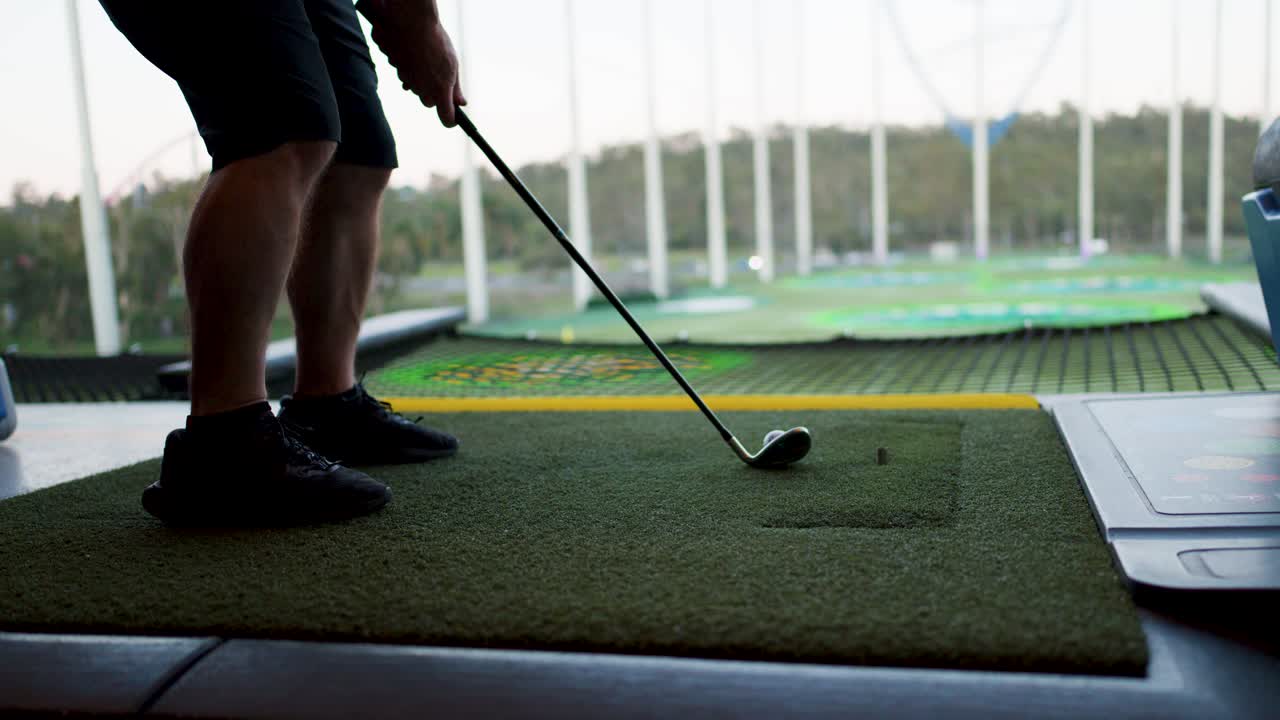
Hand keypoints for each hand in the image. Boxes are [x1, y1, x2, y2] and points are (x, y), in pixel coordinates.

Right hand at [358, 0, 467, 126]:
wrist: (413, 21)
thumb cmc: (437, 42)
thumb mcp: (453, 65)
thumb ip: (455, 87)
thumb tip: (461, 103)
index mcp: (439, 91)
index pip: (446, 118)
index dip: (450, 120)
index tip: (453, 119)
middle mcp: (421, 90)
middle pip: (428, 101)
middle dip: (433, 92)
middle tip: (438, 73)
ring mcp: (405, 78)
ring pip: (414, 86)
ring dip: (419, 77)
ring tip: (425, 57)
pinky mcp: (394, 66)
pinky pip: (402, 71)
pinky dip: (406, 64)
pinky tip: (412, 51)